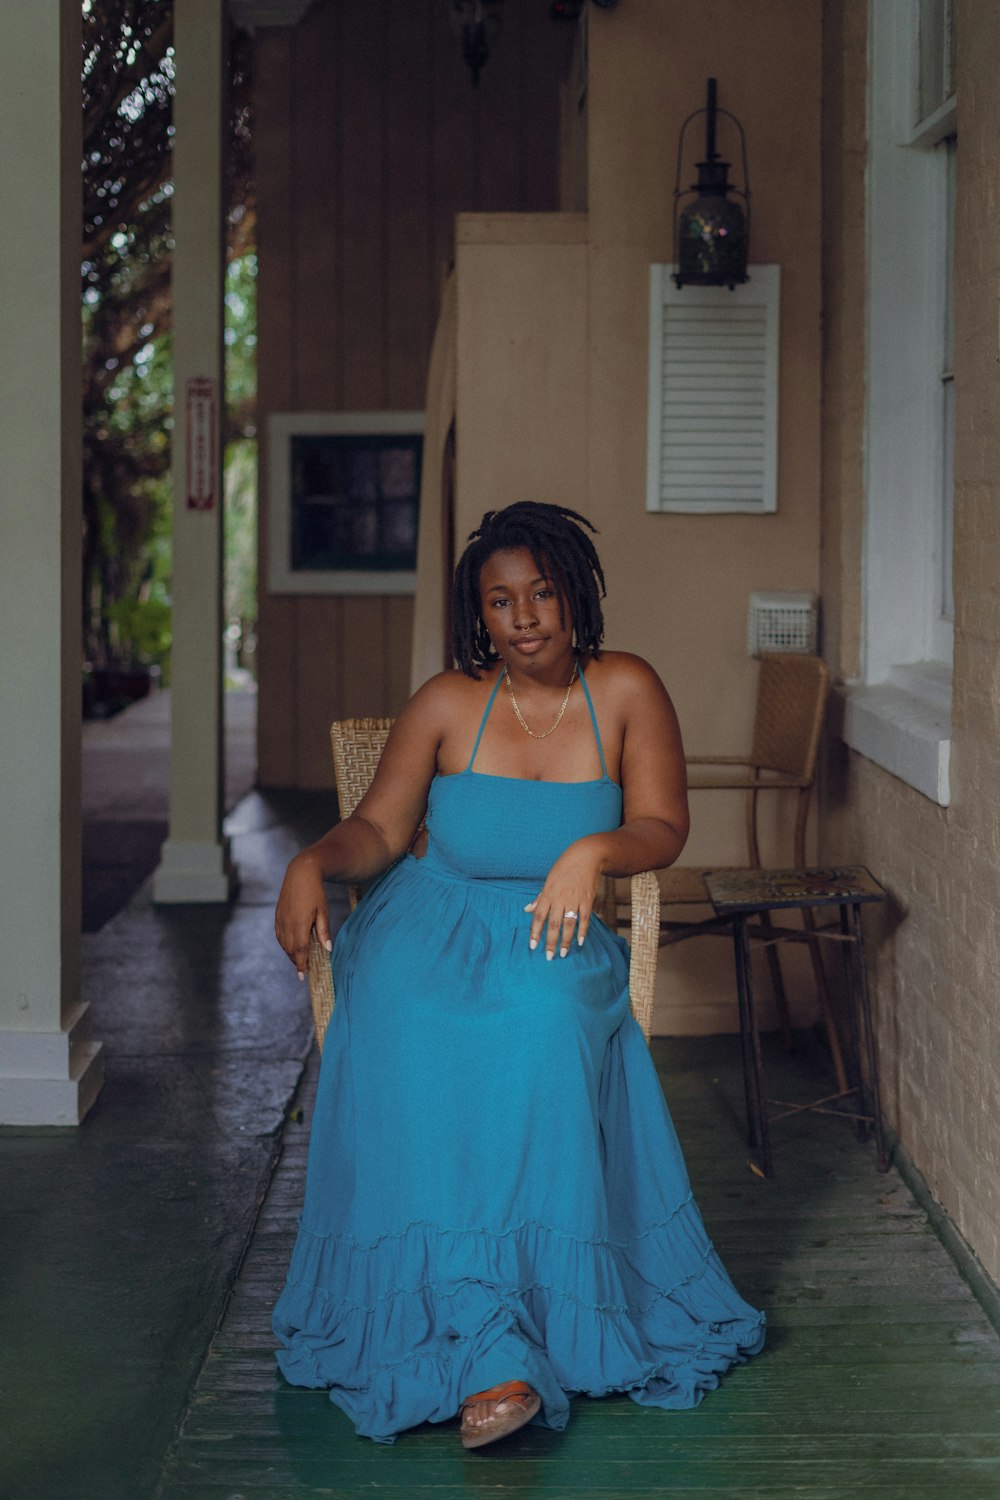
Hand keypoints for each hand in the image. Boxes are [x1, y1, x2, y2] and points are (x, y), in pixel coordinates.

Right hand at [275, 852, 331, 979]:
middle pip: (290, 949)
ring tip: (299, 960)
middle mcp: (287, 922)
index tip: (302, 976)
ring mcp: (280, 919)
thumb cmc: (316, 891)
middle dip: (296, 961)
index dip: (301, 964)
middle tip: (303, 970)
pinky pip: (279, 935)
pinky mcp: (277, 915)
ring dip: (290, 953)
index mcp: (300, 922)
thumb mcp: (323, 910)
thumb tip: (328, 949)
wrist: (301, 873)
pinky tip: (291, 946)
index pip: (299, 949)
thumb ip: (324, 930)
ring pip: (283, 943)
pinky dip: (284, 944)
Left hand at [524, 840, 603, 959]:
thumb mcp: (548, 880)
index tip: (532, 946)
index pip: (539, 916)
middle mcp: (560, 898)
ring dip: (566, 940)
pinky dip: (583, 930)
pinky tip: (580, 941)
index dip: (535, 932)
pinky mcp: (588, 900)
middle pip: (553, 924)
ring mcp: (574, 899)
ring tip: (563, 953)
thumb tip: (526, 910)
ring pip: (569, 924)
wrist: (585, 857)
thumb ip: (539, 898)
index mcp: (548, 893)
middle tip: (549, 956)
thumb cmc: (564, 869)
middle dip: (550, 941)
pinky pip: (585, 918)